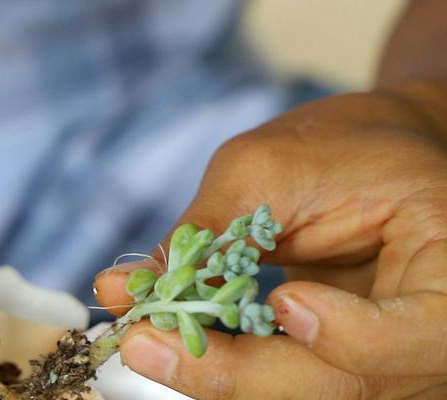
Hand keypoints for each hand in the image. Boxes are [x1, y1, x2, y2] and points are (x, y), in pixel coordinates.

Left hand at [95, 88, 446, 397]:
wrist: (372, 157)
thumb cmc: (341, 146)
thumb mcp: (272, 166)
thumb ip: (208, 230)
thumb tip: (121, 288)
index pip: (420, 337)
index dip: (352, 337)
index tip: (286, 300)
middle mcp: (427, 340)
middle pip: (340, 387)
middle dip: (234, 374)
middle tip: (143, 342)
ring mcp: (383, 366)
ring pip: (296, 395)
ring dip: (213, 374)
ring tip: (141, 337)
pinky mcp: (334, 370)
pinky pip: (275, 384)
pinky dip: (216, 366)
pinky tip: (162, 340)